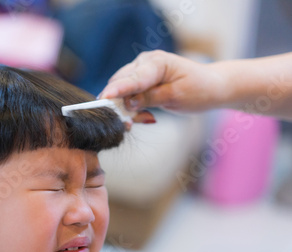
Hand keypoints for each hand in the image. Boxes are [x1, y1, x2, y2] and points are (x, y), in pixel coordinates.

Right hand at [100, 50, 224, 112]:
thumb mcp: (176, 97)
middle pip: (120, 83)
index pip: (133, 79)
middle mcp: (145, 62)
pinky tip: (143, 116)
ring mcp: (140, 69)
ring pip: (121, 89)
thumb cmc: (199, 89)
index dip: (117, 90)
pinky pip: (127, 94)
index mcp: (157, 62)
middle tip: (127, 124)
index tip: (103, 98)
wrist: (211, 86)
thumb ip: (150, 98)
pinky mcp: (140, 80)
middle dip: (117, 103)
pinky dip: (131, 107)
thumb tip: (127, 103)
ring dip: (124, 107)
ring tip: (141, 119)